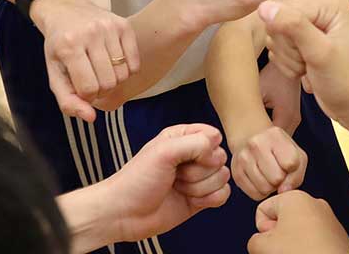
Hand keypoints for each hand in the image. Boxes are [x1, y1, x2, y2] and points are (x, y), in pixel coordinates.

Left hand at [31, 0, 139, 121]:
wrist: (65, 9)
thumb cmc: (59, 45)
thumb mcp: (55, 73)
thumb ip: (68, 101)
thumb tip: (90, 118)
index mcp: (69, 46)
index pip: (88, 88)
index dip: (86, 97)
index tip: (81, 89)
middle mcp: (90, 34)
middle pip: (108, 82)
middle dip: (101, 89)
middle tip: (92, 81)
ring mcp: (109, 27)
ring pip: (123, 74)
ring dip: (114, 80)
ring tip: (101, 72)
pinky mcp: (124, 25)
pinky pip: (134, 62)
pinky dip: (127, 70)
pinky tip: (114, 64)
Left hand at [101, 124, 232, 241]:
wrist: (125, 213)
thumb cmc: (137, 180)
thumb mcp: (163, 151)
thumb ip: (195, 143)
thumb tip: (217, 148)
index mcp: (182, 137)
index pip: (212, 135)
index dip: (205, 149)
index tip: (185, 158)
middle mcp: (192, 156)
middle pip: (220, 158)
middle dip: (199, 171)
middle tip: (176, 176)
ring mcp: (197, 178)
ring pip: (222, 177)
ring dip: (200, 187)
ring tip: (177, 188)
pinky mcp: (201, 198)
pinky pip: (223, 195)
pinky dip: (209, 200)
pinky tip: (191, 201)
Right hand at [232, 125, 306, 199]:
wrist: (251, 139)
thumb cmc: (278, 150)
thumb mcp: (296, 155)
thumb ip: (296, 174)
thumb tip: (283, 190)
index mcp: (275, 136)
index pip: (290, 163)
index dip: (292, 169)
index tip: (287, 164)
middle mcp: (255, 144)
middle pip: (277, 178)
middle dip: (280, 180)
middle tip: (277, 172)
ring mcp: (243, 158)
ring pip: (265, 188)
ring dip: (270, 187)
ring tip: (269, 176)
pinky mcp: (236, 172)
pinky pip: (255, 194)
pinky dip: (261, 192)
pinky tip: (261, 180)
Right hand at [248, 191, 348, 253]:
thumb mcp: (262, 247)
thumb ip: (254, 240)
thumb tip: (259, 241)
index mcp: (295, 198)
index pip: (264, 208)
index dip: (262, 228)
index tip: (271, 241)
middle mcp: (314, 203)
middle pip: (282, 219)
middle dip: (279, 237)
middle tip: (283, 251)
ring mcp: (329, 218)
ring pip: (299, 230)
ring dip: (294, 243)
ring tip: (298, 253)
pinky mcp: (338, 234)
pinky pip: (315, 238)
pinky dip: (309, 247)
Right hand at [259, 0, 348, 122]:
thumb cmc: (347, 81)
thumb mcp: (320, 53)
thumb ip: (293, 26)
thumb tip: (265, 7)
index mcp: (330, 2)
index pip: (284, 10)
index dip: (289, 37)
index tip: (311, 54)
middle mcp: (319, 7)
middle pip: (277, 22)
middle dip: (289, 50)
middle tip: (311, 61)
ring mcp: (310, 23)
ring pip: (274, 37)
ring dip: (288, 59)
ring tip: (311, 66)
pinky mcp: (302, 38)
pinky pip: (277, 47)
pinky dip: (288, 64)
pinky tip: (306, 68)